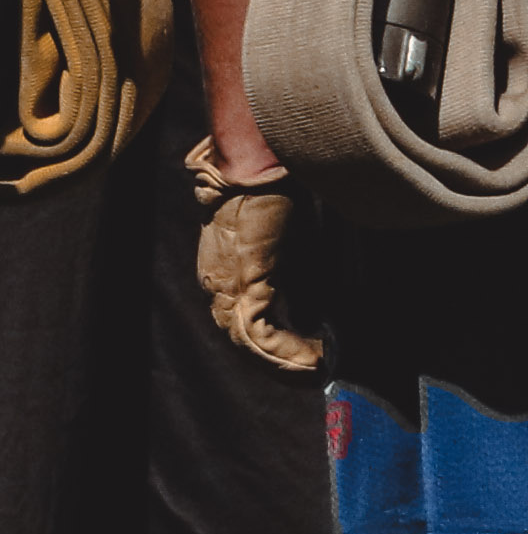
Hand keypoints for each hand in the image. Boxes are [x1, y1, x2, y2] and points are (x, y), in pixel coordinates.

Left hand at [191, 134, 321, 373]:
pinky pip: (256, 331)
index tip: (305, 360)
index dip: (271, 348)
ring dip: (284, 362)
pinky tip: (314, 356)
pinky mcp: (243, 276)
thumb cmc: (274, 195)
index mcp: (224, 271)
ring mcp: (225, 280)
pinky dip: (284, 350)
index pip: (240, 323)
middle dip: (277, 363)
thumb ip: (289, 277)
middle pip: (239, 339)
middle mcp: (217, 280)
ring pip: (246, 342)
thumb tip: (312, 313)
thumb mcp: (284, 245)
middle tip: (312, 374)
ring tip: (316, 370)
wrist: (258, 160)